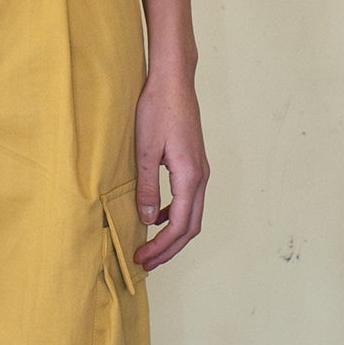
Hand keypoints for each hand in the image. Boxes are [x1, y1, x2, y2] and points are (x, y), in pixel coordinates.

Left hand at [132, 67, 207, 269]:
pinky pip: (189, 200)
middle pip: (191, 228)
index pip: (179, 226)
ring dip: (173, 235)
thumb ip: (146, 188)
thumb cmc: (157, 110)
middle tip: (146, 263)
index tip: (141, 258)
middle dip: (169, 249)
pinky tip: (157, 216)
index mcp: (190, 177)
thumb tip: (147, 220)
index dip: (161, 247)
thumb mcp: (144, 150)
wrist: (173, 81)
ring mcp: (201, 170)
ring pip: (192, 215)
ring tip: (151, 246)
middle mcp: (201, 177)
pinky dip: (175, 215)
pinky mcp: (195, 163)